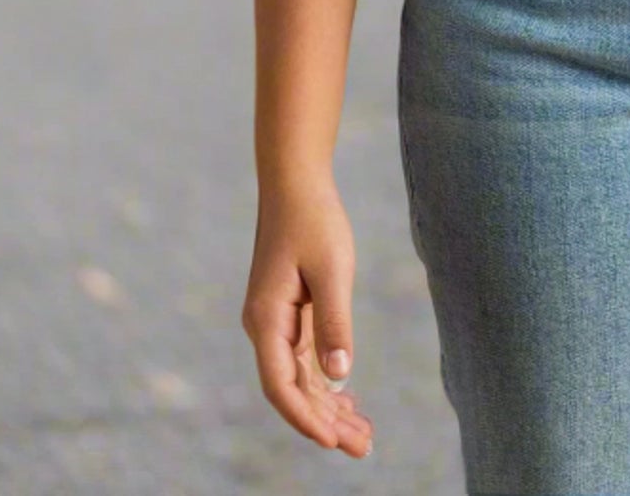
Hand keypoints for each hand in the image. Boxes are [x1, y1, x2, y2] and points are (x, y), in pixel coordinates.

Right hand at [240, 181, 375, 458]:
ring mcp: (275, 321)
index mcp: (266, 320)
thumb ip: (334, 322)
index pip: (281, 385)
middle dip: (326, 422)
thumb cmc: (314, 220)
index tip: (334, 442)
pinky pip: (304, 358)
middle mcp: (265, 327)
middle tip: (364, 448)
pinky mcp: (289, 312)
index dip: (306, 417)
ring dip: (328, 406)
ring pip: (300, 377)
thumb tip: (339, 374)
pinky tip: (348, 399)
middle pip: (293, 389)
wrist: (295, 182)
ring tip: (363, 434)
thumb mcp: (332, 269)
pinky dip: (326, 381)